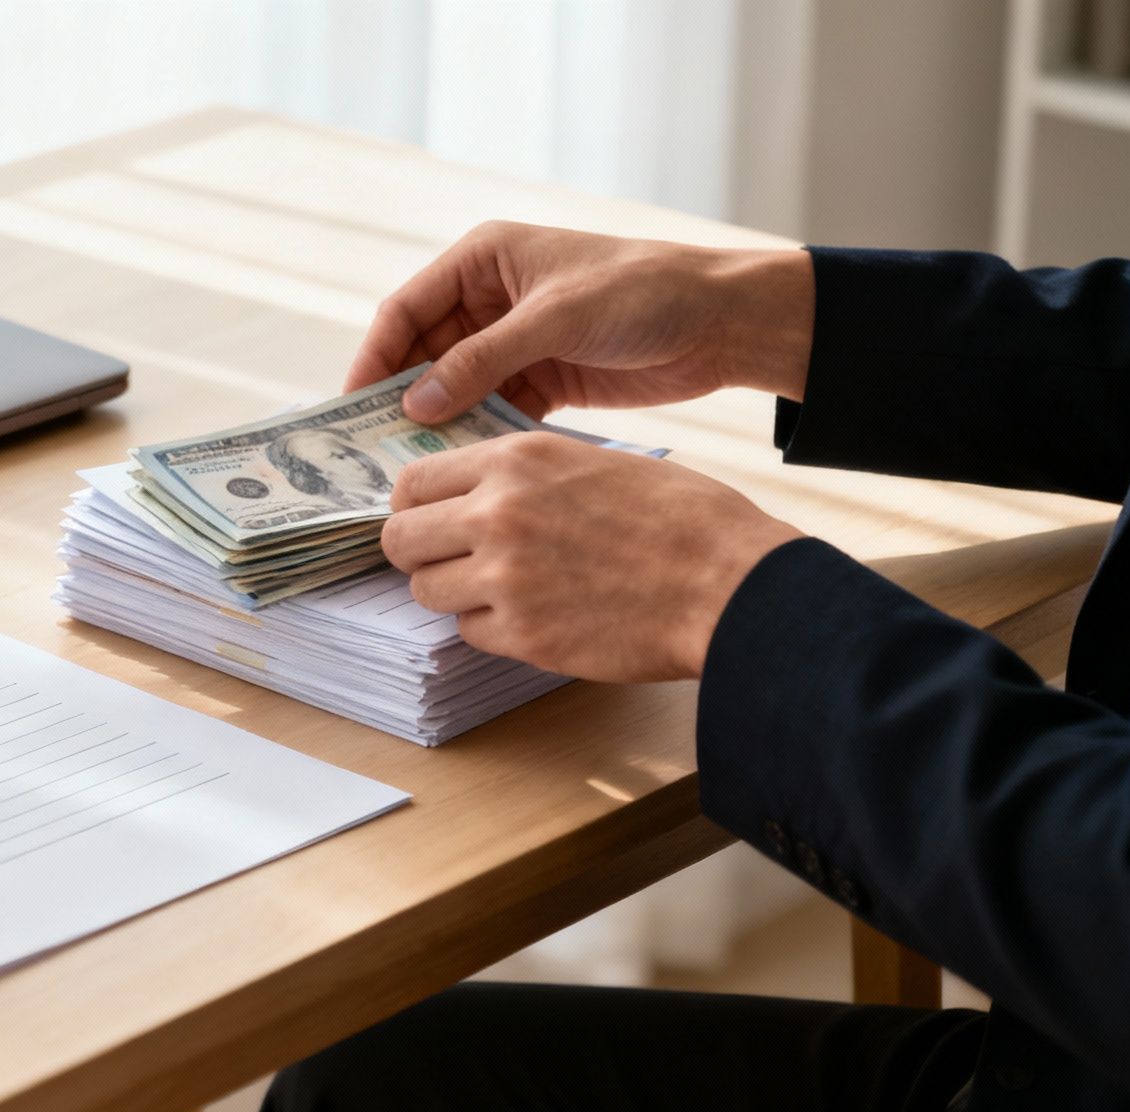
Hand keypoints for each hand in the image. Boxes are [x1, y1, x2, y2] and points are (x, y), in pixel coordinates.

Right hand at [351, 221, 813, 422]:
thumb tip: (414, 401)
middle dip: (402, 397)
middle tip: (375, 449)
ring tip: (414, 469)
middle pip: (424, 352)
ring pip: (455, 387)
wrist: (720, 322)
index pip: (407, 308)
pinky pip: (493, 409)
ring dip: (439, 423)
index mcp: (485, 259)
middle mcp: (491, 298)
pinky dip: (479, 434)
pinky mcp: (543, 379)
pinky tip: (465, 467)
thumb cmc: (641, 293)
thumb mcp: (555, 319)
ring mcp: (515, 341)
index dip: (376, 356)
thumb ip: (483, 359)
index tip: (353, 406)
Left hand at [382, 432, 803, 681]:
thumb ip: (525, 475)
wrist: (728, 582)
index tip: (427, 518)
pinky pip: (469, 632)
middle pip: (401, 539)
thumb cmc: (680, 518)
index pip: (413, 481)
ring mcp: (505, 577)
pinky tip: (536, 616)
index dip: (414, 504)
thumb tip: (474, 493)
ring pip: (426, 591)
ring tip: (501, 590)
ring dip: (454, 593)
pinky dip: (492, 629)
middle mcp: (497, 513)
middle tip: (446, 561)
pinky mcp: (523, 634)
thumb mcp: (593, 462)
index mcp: (516, 460)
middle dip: (418, 552)